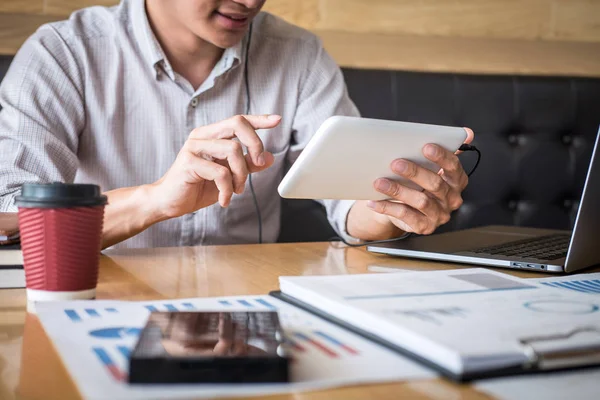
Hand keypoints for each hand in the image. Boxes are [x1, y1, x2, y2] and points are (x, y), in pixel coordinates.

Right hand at [150, 114, 281, 218]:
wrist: (169, 202)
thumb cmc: (198, 187)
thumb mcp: (229, 176)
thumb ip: (248, 166)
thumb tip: (269, 157)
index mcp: (212, 135)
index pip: (239, 120)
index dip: (259, 119)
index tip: (277, 120)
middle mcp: (202, 135)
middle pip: (237, 124)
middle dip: (255, 144)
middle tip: (258, 164)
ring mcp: (194, 147)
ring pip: (233, 150)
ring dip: (241, 175)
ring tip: (236, 190)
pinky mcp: (189, 162)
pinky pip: (221, 173)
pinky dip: (227, 189)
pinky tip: (224, 199)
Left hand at [367, 128, 474, 234]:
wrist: (406, 210)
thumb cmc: (418, 183)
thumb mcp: (428, 167)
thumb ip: (440, 151)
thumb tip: (466, 133)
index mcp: (456, 181)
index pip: (453, 167)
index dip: (441, 156)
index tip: (426, 146)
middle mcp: (451, 199)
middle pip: (435, 184)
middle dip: (415, 172)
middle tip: (395, 163)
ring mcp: (439, 214)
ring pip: (420, 201)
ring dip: (398, 190)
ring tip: (380, 182)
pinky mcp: (424, 226)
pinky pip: (405, 216)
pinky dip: (388, 208)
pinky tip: (374, 201)